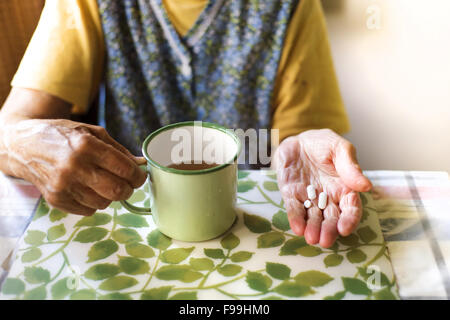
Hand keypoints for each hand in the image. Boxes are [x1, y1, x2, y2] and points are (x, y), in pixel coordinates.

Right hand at [1, 119, 146, 214]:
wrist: (23, 146)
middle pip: (117, 190)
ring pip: (104, 203)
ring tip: (103, 183)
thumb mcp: (91, 132)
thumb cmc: (61, 136)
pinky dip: (94, 202)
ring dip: (110, 196)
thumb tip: (140, 164)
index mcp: (86, 146)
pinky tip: (87, 188)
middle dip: (129, 189)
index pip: (124, 169)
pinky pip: (89, 210)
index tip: (140, 176)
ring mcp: (63, 186)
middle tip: (128, 184)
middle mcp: (74, 167)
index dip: (138, 176)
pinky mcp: (56, 200)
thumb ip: (119, 150)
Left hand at [273, 129, 371, 247]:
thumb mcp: (340, 148)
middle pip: (331, 218)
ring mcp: (309, 198)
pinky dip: (296, 218)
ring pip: (313, 217)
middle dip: (328, 230)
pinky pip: (294, 208)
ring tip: (311, 238)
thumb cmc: (323, 144)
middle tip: (325, 241)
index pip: (350, 207)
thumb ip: (350, 166)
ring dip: (312, 228)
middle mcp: (328, 197)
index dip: (349, 219)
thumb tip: (366, 186)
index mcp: (344, 188)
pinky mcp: (291, 194)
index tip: (345, 228)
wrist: (297, 139)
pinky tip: (297, 228)